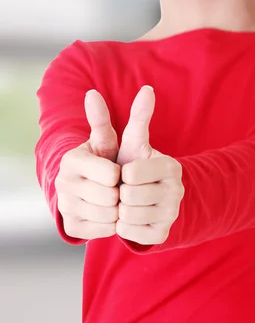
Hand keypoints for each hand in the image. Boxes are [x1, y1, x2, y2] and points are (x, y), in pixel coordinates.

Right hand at [55, 89, 120, 239]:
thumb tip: (92, 92)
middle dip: (121, 192)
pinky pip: (103, 230)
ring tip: (115, 197)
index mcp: (72, 159)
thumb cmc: (106, 158)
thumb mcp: (108, 139)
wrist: (94, 187)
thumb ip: (103, 118)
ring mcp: (64, 206)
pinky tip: (109, 211)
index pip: (111, 174)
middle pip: (110, 196)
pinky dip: (112, 223)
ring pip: (108, 215)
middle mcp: (63, 183)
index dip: (122, 173)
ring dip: (119, 208)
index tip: (118, 170)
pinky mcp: (71, 226)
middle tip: (118, 186)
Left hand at [116, 86, 184, 244]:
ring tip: (126, 202)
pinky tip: (130, 216)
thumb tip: (147, 88)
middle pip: (128, 196)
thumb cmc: (135, 164)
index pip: (131, 173)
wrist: (145, 197)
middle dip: (119, 192)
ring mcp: (173, 214)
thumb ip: (138, 116)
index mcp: (171, 166)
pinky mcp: (164, 234)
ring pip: (128, 215)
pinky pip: (131, 233)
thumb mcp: (134, 141)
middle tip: (124, 189)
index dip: (121, 173)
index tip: (126, 172)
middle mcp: (177, 190)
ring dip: (120, 209)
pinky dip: (124, 226)